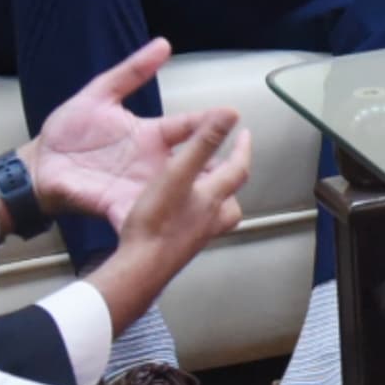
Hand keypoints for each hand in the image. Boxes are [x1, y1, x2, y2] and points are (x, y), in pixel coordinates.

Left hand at [23, 39, 212, 228]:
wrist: (40, 164)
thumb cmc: (68, 130)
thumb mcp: (100, 94)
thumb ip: (131, 71)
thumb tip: (163, 44)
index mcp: (151, 135)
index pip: (190, 126)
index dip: (211, 121)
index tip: (231, 114)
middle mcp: (152, 164)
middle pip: (193, 166)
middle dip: (217, 166)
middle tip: (241, 163)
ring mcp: (139, 187)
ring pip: (176, 196)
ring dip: (195, 199)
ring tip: (219, 199)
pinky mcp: (119, 206)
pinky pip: (141, 217)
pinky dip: (155, 223)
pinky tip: (170, 227)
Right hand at [82, 102, 253, 324]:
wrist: (140, 268)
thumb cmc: (156, 223)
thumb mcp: (178, 173)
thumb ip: (203, 143)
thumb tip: (228, 116)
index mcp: (212, 197)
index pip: (238, 169)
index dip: (243, 149)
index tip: (244, 135)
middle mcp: (210, 218)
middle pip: (231, 198)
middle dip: (229, 179)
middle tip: (223, 164)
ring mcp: (197, 236)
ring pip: (216, 215)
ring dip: (212, 200)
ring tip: (200, 189)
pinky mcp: (181, 247)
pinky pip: (195, 227)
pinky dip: (192, 215)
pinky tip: (176, 213)